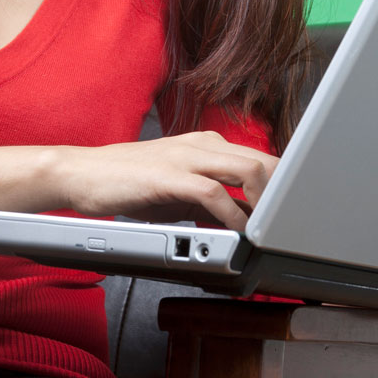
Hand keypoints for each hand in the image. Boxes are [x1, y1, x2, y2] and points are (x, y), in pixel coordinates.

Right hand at [55, 131, 277, 232]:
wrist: (83, 173)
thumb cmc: (129, 183)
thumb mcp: (179, 192)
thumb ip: (212, 200)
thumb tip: (243, 222)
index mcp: (207, 144)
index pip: (261, 158)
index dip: (283, 185)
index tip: (294, 214)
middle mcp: (202, 144)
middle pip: (264, 160)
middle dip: (284, 194)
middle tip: (290, 227)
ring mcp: (186, 157)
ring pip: (247, 169)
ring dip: (265, 205)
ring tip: (269, 232)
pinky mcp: (168, 176)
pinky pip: (214, 193)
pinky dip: (232, 215)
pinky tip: (236, 233)